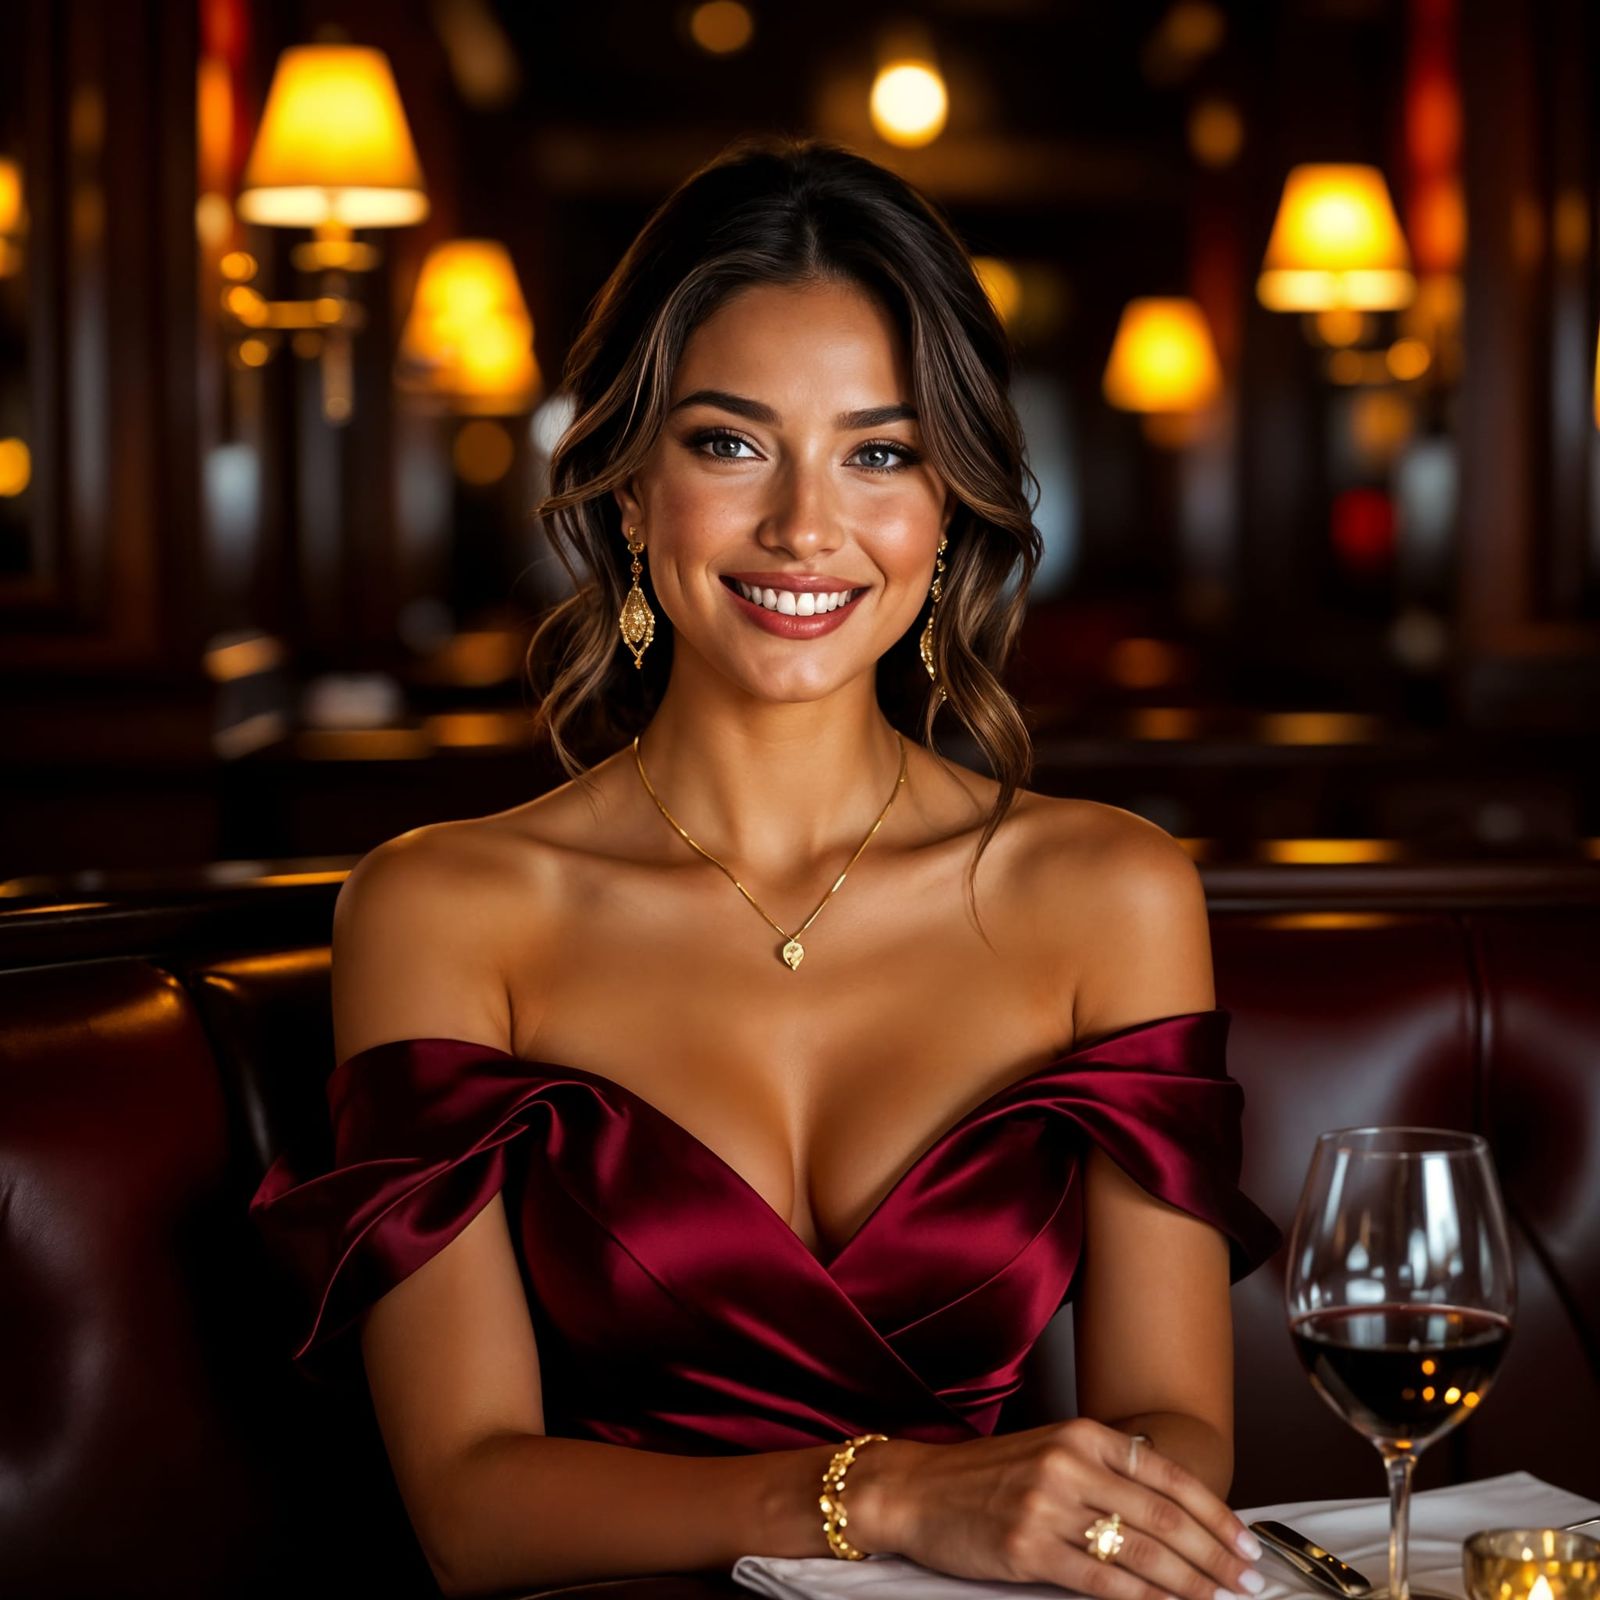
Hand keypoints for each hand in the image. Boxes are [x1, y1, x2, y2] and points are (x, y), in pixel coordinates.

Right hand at [844, 1418, 1264, 1598]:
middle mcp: (1069, 1463)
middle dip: (1214, 1554)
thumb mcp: (1050, 1454)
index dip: (1214, 1515)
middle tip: (1247, 1581)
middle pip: (1163, 1516)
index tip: (1246, 1544)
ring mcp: (1047, 1506)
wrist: (916, 1490)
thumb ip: (1105, 1475)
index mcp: (1081, 1434)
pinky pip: (1101, 1581)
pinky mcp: (1027, 1547)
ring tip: (1218, 1598)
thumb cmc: (988, 1477)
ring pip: (1140, 1551)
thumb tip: (1177, 1515)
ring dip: (1189, 1582)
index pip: (1167, 1476)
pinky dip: (1142, 1599)